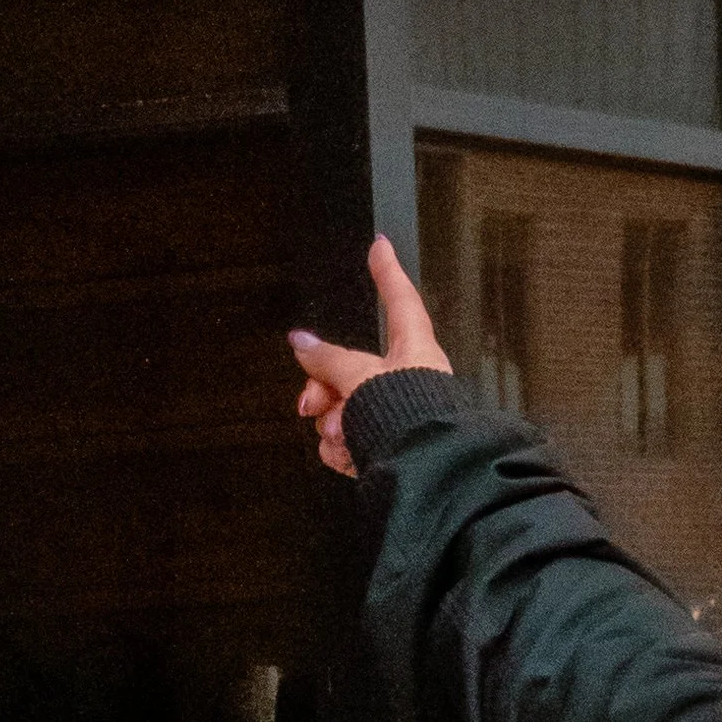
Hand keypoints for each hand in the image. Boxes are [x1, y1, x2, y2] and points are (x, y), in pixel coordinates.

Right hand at [290, 235, 451, 477]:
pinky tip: (349, 456)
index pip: (400, 300)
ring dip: (334, 424)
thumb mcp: (360, 378)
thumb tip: (302, 342)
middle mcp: (406, 381)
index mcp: (414, 352)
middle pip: (349, 367)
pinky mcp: (384, 448)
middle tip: (312, 403)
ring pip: (343, 408)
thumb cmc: (408, 421)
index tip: (381, 246)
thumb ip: (328, 360)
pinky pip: (348, 440)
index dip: (388, 272)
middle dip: (324, 389)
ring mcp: (394, 415)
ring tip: (344, 436)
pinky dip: (342, 450)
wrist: (419, 475)